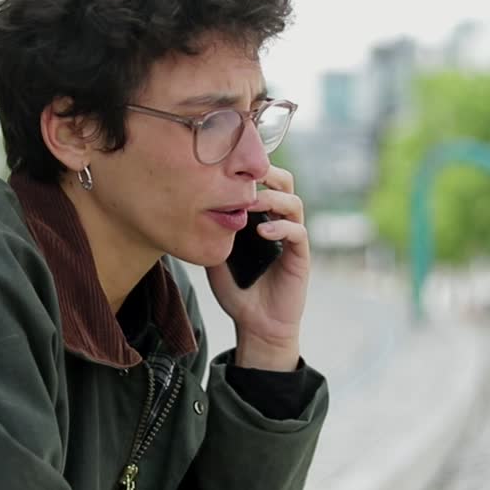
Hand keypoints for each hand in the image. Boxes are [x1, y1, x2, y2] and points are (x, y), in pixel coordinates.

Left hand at [206, 166, 308, 371]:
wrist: (255, 325)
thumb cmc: (237, 290)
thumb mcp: (215, 257)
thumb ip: (211, 234)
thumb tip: (189, 211)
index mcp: (262, 218)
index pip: (264, 184)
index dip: (253, 170)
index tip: (234, 164)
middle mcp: (279, 223)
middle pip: (285, 184)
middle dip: (270, 173)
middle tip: (249, 174)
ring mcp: (292, 239)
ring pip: (294, 203)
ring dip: (273, 198)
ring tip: (251, 204)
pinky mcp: (300, 257)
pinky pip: (298, 232)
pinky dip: (282, 227)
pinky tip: (263, 232)